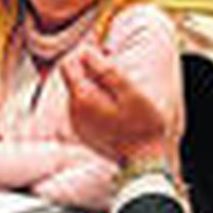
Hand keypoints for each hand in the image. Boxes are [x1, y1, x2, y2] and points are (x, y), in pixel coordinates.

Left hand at [60, 47, 170, 165]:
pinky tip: (115, 109)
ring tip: (119, 95)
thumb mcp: (129, 92)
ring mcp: (76, 122)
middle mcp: (73, 110)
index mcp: (82, 98)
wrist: (143, 160)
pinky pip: (84, 107)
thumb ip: (105, 71)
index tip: (103, 53)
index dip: (84, 54)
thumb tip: (86, 51)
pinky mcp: (82, 131)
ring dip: (95, 87)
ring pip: (79, 92)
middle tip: (117, 76)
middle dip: (91, 71)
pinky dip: (96, 102)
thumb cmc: (142, 126)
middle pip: (73, 78)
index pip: (68, 64)